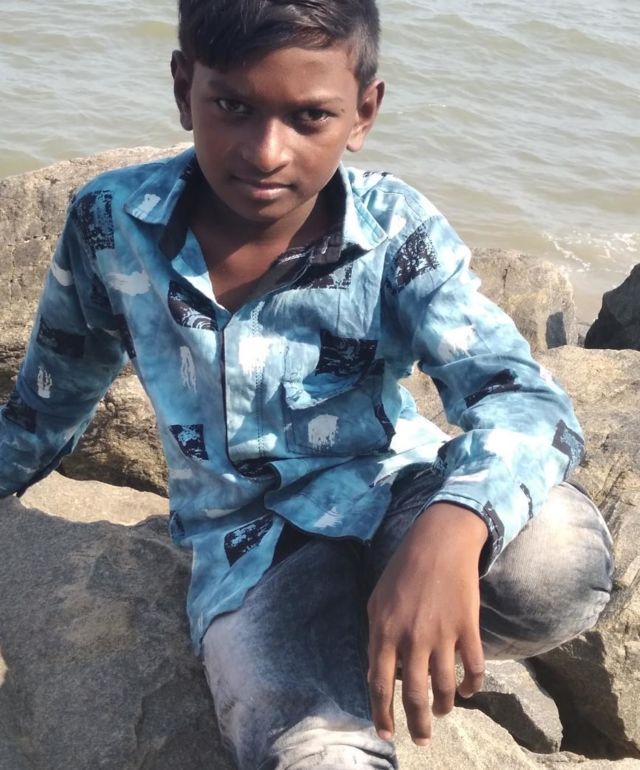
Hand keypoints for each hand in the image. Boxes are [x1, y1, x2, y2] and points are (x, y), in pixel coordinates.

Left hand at [367, 502, 487, 745]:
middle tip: (422, 739)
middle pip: (414, 694)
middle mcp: (412, 637)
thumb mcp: (377, 599)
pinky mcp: (467, 627)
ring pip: (444, 687)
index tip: (387, 735)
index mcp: (384, 630)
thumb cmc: (403, 569)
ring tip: (442, 713)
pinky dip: (472, 686)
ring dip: (444, 707)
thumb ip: (376, 636)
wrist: (439, 541)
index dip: (382, 714)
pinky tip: (468, 691)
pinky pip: (473, 668)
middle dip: (418, 725)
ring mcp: (442, 633)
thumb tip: (378, 671)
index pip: (378, 684)